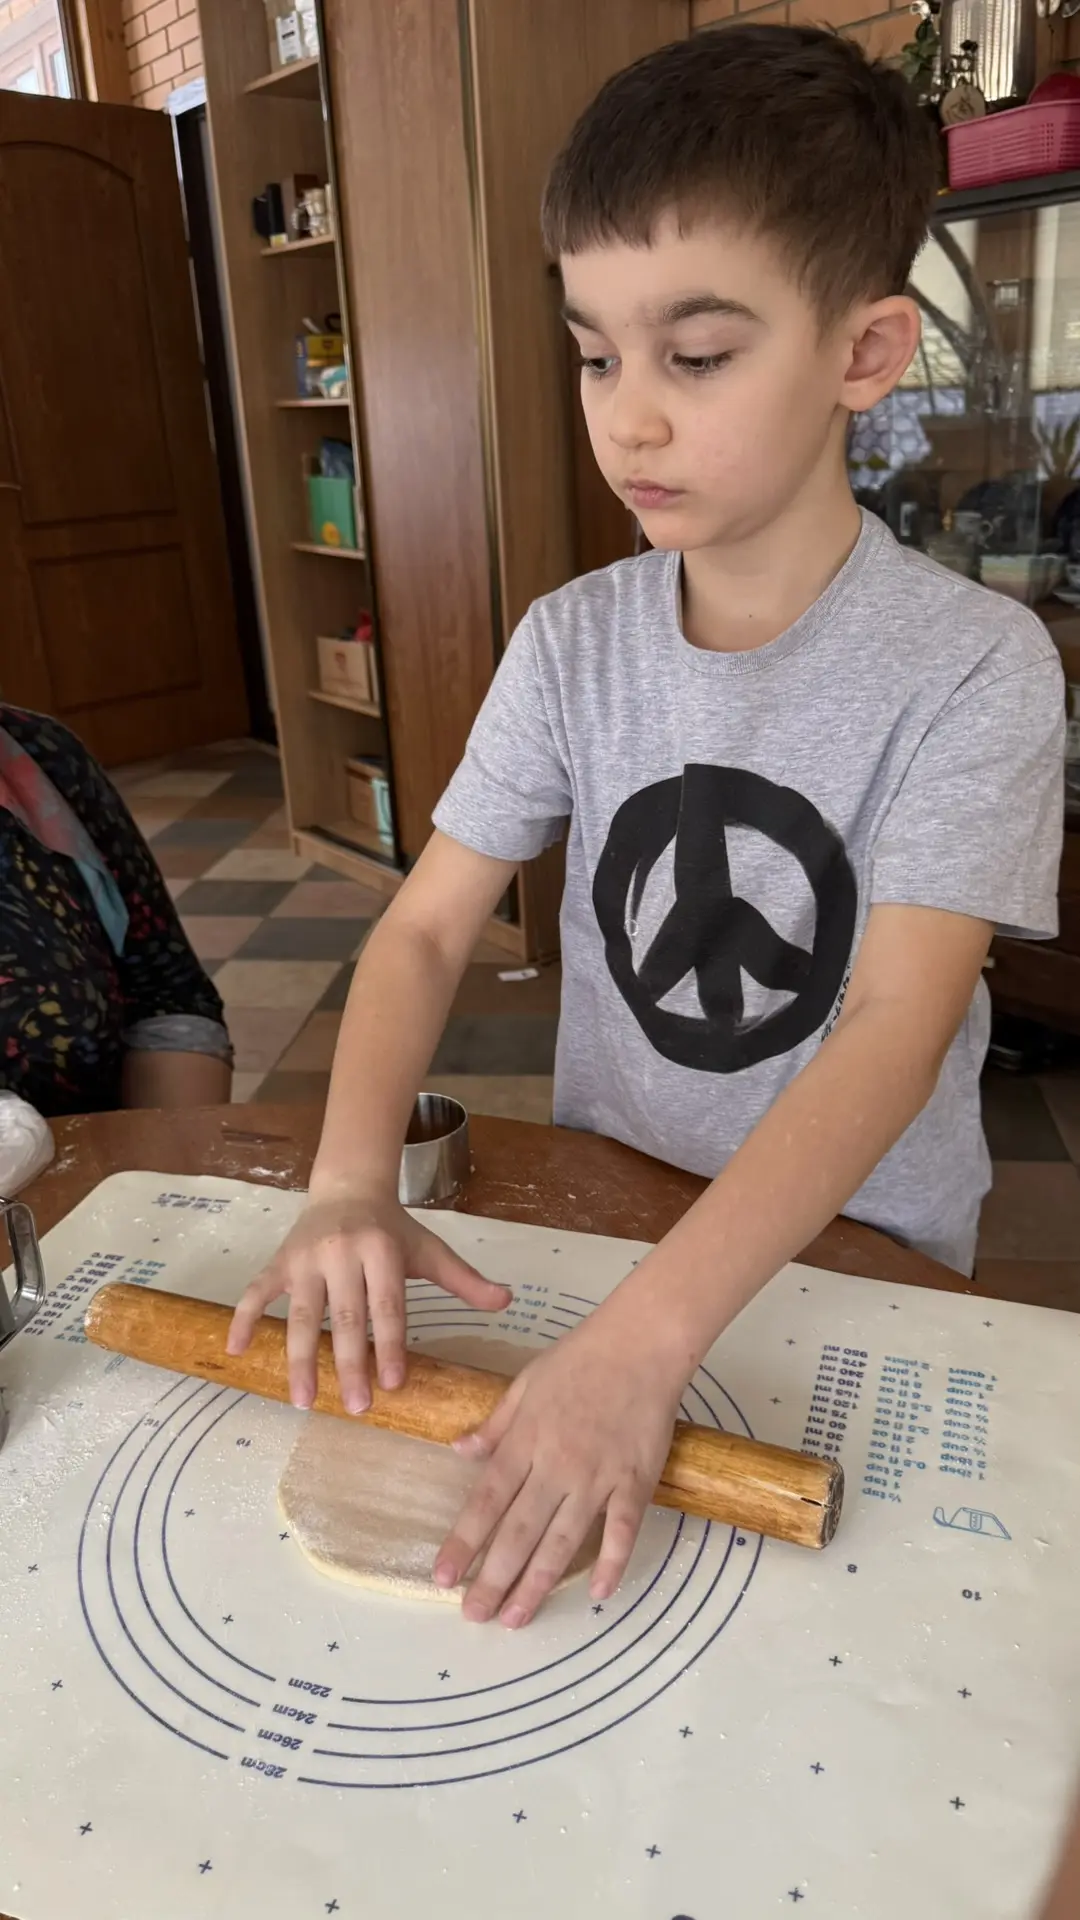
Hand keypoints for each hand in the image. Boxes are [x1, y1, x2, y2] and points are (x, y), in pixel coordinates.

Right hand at [227, 1193, 510, 1413]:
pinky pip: (256, 1292)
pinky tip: (237, 1351)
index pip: (387, 1306)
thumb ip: (465, 1280)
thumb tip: (507, 1301)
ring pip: (302, 1314)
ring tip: (304, 1401)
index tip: (391, 1385)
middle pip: (346, 1317)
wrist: (347, 1186)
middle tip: (355, 1408)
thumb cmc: (393, 1228)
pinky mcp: (278, 1261)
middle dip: (349, 1365)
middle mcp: (341, 1252)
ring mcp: (305, 1258)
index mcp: (382, 1250)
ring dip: (300, 1359)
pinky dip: (244, 1319)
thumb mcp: (430, 1249)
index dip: (389, 1345)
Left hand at [434, 1311, 683, 1627]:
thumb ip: (495, 1424)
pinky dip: (612, 1563)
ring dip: (537, 1583)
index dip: (463, 1542)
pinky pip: (623, 1530)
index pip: (486, 1501)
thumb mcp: (526, 1382)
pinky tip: (599, 1596)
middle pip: (518, 1532)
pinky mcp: (635, 1480)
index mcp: (525, 1440)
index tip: (444, 1577)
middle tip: (474, 1616)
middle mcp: (556, 1465)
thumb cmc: (582, 1356)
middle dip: (493, 1578)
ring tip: (516, 1618)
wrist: (642, 1342)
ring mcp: (598, 1476)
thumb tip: (459, 1451)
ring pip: (563, 1541)